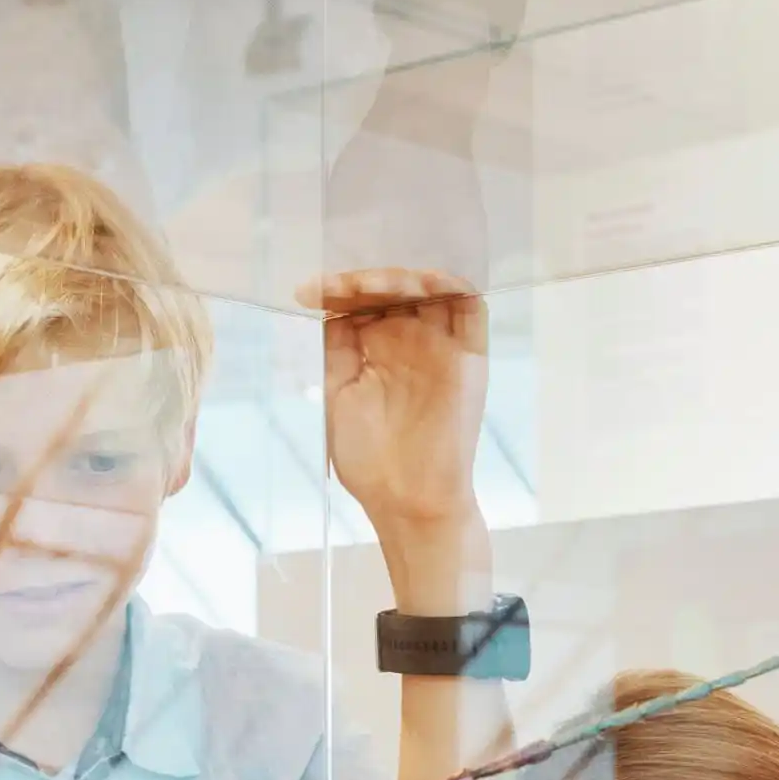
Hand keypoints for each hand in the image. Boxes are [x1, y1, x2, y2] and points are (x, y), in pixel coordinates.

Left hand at [303, 269, 488, 605]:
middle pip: (395, 289)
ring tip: (369, 284)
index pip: (365, 302)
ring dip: (402, 278)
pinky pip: (469, 308)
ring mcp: (442, 347)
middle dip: (366, 280)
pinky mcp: (469, 357)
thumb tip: (329, 307)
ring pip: (430, 290)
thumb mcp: (340, 396)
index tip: (309, 291)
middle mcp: (413, 343)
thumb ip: (339, 350)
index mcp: (381, 352)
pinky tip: (419, 282)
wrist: (408, 501)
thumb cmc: (372, 462)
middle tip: (339, 284)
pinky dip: (450, 285)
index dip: (340, 289)